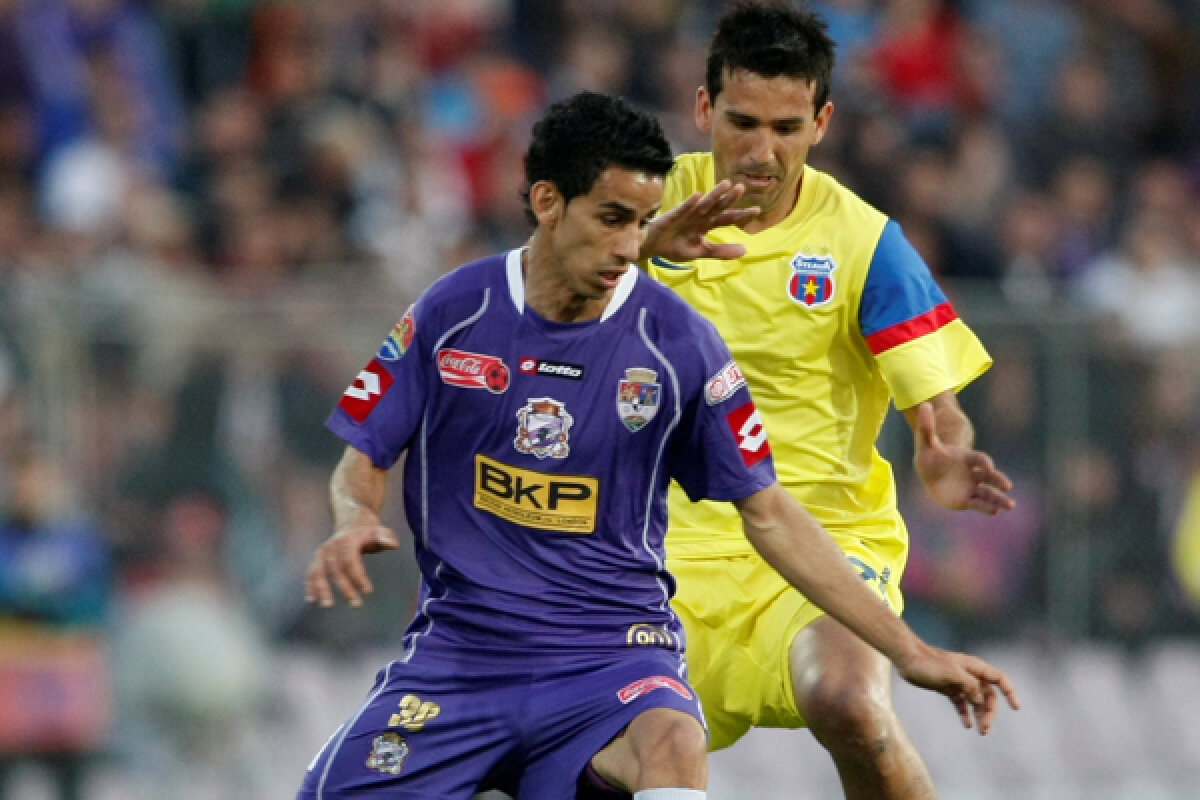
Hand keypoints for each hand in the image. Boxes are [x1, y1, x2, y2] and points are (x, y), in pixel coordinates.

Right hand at [304, 523, 398, 607]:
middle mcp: (332, 546)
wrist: (352, 521)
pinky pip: (311, 573)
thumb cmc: (369, 532)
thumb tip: (392, 544)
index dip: (358, 576)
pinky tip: (311, 600)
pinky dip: (310, 586)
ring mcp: (322, 553)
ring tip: (327, 605)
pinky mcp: (317, 559)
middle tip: (356, 605)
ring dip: (322, 589)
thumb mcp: (380, 532)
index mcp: (347, 540)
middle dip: (345, 588)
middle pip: (336, 570)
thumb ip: (386, 538)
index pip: (350, 560)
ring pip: (319, 572)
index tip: (368, 591)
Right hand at [641, 180, 759, 262]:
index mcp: (707, 224)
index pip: (727, 218)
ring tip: (726, 184)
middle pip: (718, 207)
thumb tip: (746, 250)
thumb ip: (721, 251)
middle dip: (729, 199)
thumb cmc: (675, 246)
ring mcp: (686, 214)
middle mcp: (699, 216)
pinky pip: (682, 209)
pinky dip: (690, 203)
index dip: (741, 215)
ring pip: (703, 204)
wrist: (652, 247)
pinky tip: (698, 196)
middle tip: (742, 188)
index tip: (757, 210)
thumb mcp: (701, 252)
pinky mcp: (672, 216)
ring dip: (714, 194)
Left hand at [895, 643, 1020, 734]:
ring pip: (976, 701)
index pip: (999, 679)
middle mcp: (970, 675)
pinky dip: (966, 713)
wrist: (908, 659)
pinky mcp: (948, 689)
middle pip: (988, 695)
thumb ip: (969, 686)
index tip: (1016, 707)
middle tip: (985, 727)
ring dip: (980, 715)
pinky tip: (967, 724)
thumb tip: (979, 700)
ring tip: (980, 730)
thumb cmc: (929, 663)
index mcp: (974, 668)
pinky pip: (962, 703)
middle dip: (990, 711)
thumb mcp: (952, 674)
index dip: (1010, 692)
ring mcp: (959, 682)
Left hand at [913, 401, 1014, 513]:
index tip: (988, 466)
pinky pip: (978, 504)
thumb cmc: (930, 455)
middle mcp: (974, 473)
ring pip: (988, 493)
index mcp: (967, 458)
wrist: (929, 472)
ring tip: (1010, 506)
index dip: (983, 462)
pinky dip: (986, 507)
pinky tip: (994, 511)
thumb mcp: (926, 441)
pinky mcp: (967, 499)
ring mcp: (972, 486)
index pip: (979, 459)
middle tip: (1007, 486)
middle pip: (989, 477)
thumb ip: (927, 426)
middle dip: (998, 480)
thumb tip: (924, 404)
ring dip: (999, 499)